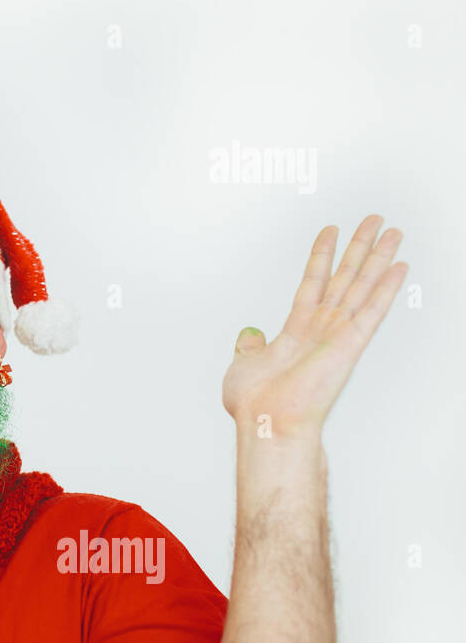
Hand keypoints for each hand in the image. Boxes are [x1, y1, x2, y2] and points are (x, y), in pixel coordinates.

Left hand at [221, 215, 408, 439]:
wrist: (267, 421)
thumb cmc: (255, 404)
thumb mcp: (242, 366)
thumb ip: (249, 347)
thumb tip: (248, 336)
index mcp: (296, 332)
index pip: (313, 283)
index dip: (321, 256)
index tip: (331, 231)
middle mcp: (320, 329)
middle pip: (344, 277)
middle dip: (360, 248)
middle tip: (375, 221)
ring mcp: (336, 335)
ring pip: (361, 285)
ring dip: (377, 257)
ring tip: (392, 231)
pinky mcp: (349, 344)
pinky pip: (371, 310)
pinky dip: (386, 288)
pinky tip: (399, 266)